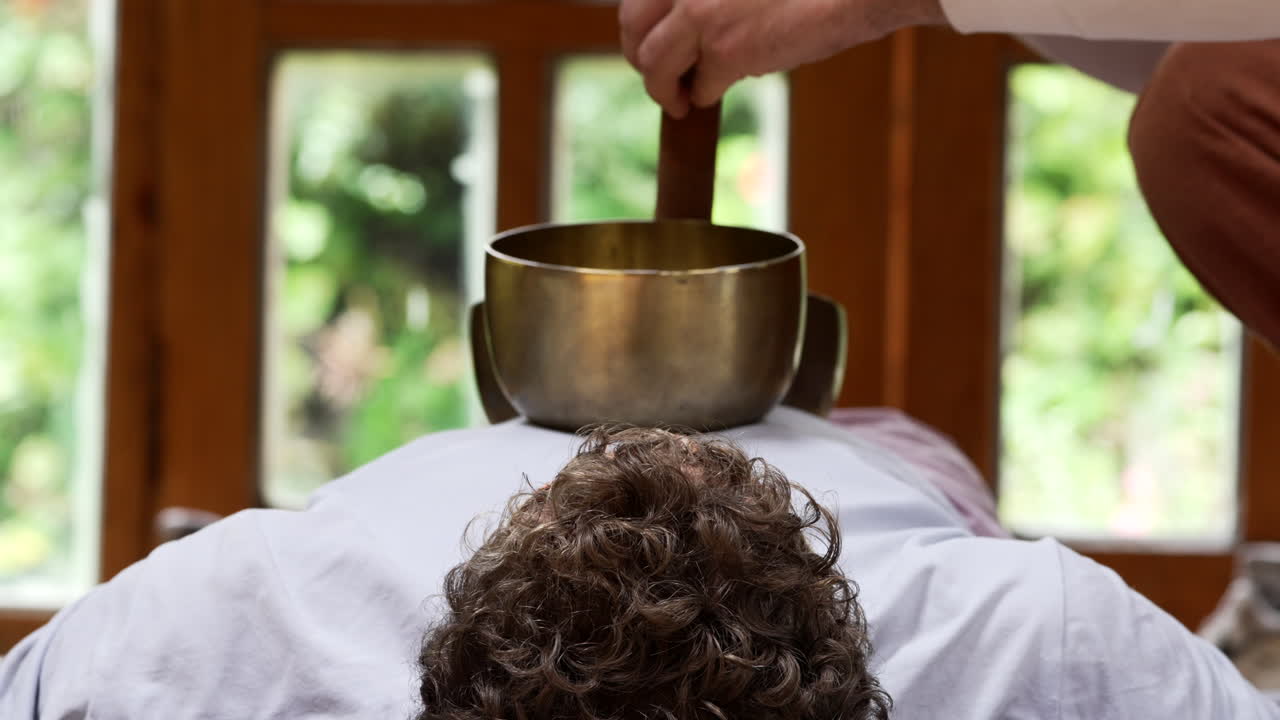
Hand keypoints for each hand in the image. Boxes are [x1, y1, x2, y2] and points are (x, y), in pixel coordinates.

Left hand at [620, 0, 944, 116]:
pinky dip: (703, 97)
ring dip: (662, 89)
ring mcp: (701, 13)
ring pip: (653, 64)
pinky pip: (697, 87)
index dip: (642, 26)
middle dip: (639, 58)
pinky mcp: (725, 50)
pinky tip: (713, 96)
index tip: (651, 43)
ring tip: (679, 101)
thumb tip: (687, 28)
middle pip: (633, 27)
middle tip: (657, 77)